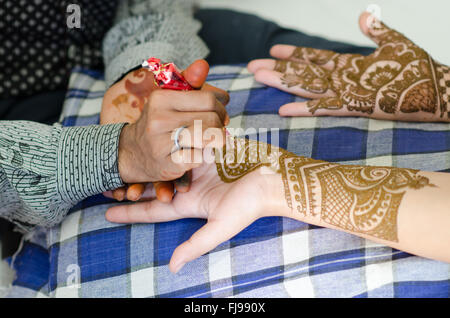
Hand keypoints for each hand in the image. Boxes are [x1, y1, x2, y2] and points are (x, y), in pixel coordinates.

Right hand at [101, 60, 229, 201]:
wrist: (131, 153)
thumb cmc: (159, 122)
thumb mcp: (170, 97)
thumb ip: (189, 80)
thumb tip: (203, 65)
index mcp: (162, 99)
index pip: (208, 100)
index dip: (220, 108)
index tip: (219, 114)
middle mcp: (159, 120)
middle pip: (211, 120)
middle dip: (220, 126)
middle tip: (217, 129)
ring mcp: (161, 144)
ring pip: (208, 139)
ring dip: (214, 141)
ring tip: (209, 140)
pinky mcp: (167, 165)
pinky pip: (200, 158)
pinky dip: (203, 157)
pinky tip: (195, 154)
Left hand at [105, 149, 281, 273]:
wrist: (274, 175)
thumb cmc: (251, 203)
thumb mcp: (222, 226)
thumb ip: (196, 245)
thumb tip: (173, 267)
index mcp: (189, 204)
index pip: (153, 209)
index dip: (130, 212)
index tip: (106, 212)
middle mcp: (190, 185)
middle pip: (154, 185)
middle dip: (132, 185)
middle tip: (106, 183)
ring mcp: (199, 165)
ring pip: (165, 161)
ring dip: (146, 160)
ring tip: (123, 157)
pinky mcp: (208, 149)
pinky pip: (183, 143)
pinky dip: (169, 140)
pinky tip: (153, 133)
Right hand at [248, 12, 449, 121]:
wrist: (438, 92)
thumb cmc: (419, 70)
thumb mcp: (395, 43)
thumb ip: (376, 31)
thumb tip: (363, 14)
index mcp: (349, 66)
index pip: (316, 59)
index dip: (294, 54)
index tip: (274, 49)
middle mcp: (342, 80)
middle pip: (304, 73)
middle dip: (278, 70)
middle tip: (252, 66)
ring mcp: (346, 93)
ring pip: (307, 87)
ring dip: (282, 83)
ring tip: (259, 77)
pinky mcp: (355, 106)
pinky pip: (323, 108)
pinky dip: (303, 109)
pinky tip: (282, 110)